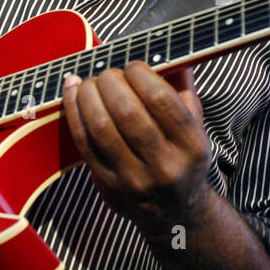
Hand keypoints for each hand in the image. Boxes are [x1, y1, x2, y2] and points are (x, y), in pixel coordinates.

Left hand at [61, 61, 212, 234]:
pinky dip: (74, 112)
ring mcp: (133, 179)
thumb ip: (183, 91)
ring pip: (101, 127)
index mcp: (192, 147)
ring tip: (89, 81)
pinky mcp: (107, 185)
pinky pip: (83, 142)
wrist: (173, 216)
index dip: (141, 74)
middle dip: (111, 82)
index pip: (161, 101)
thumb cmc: (183, 161)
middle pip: (127, 112)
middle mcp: (164, 166)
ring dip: (88, 94)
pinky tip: (73, 93)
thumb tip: (170, 53)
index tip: (133, 66)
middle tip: (108, 72)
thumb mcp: (196, 129)